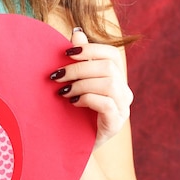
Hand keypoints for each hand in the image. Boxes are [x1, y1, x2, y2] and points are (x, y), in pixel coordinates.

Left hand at [49, 28, 133, 148]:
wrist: (73, 146)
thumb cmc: (72, 113)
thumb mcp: (73, 84)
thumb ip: (77, 61)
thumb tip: (76, 33)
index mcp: (116, 78)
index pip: (111, 54)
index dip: (90, 50)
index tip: (65, 53)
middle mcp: (123, 92)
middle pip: (108, 67)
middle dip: (78, 69)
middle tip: (56, 76)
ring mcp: (123, 108)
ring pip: (108, 84)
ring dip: (81, 84)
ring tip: (62, 91)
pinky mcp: (116, 123)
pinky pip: (106, 104)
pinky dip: (87, 99)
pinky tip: (73, 102)